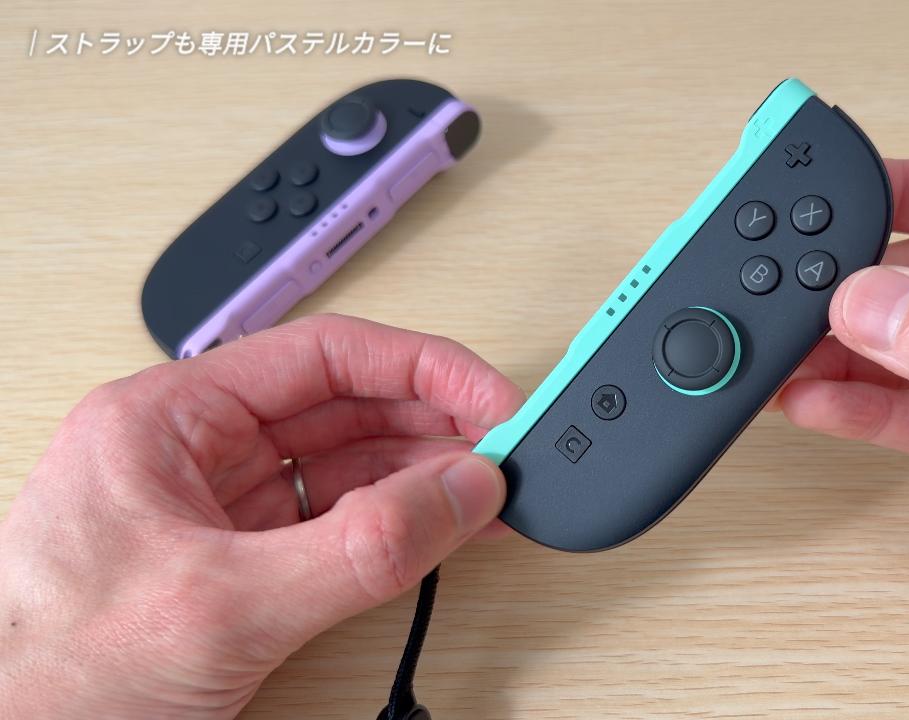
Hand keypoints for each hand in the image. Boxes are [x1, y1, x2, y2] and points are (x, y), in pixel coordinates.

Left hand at [0, 315, 523, 718]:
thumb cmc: (52, 684)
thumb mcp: (223, 607)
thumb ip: (359, 548)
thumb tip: (462, 492)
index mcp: (165, 419)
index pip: (322, 357)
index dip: (421, 369)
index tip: (491, 397)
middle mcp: (194, 453)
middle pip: (343, 406)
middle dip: (432, 423)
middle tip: (506, 449)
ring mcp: (217, 512)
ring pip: (346, 467)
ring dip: (421, 476)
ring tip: (487, 493)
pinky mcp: (238, 566)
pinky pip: (335, 525)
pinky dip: (395, 525)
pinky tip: (440, 528)